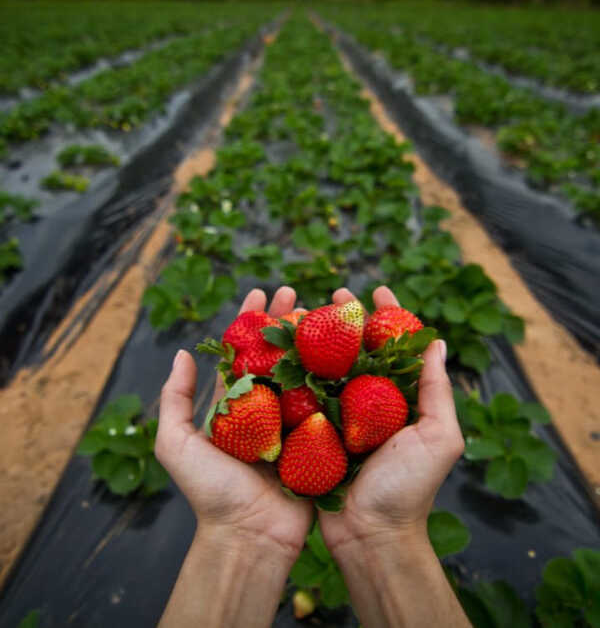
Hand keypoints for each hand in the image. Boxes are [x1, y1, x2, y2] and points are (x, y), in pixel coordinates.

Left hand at [156, 286, 312, 560]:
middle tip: (294, 292)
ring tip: (320, 310)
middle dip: (283, 321)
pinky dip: (334, 375)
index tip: (259, 293)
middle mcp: (264, 408)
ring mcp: (292, 421)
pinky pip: (326, 401)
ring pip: (303, 370)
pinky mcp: (316, 437)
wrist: (249, 534)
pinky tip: (343, 349)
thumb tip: (183, 354)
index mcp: (234, 405)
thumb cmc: (211, 492)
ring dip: (311, 339)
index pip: (241, 352)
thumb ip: (175, 400)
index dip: (249, 322)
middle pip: (275, 354)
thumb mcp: (177, 445)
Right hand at [319, 285, 464, 554]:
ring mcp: (339, 414)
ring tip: (306, 309)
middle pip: (358, 348)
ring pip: (328, 364)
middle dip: (348, 317)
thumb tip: (436, 342)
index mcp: (399, 400)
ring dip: (318, 336)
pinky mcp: (313, 430)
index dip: (389, 315)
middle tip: (336, 294)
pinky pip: (303, 392)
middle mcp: (370, 402)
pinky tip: (283, 347)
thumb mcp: (438, 438)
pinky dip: (294, 368)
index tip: (378, 289)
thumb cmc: (408, 489)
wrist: (370, 536)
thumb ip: (436, 391)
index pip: (395, 347)